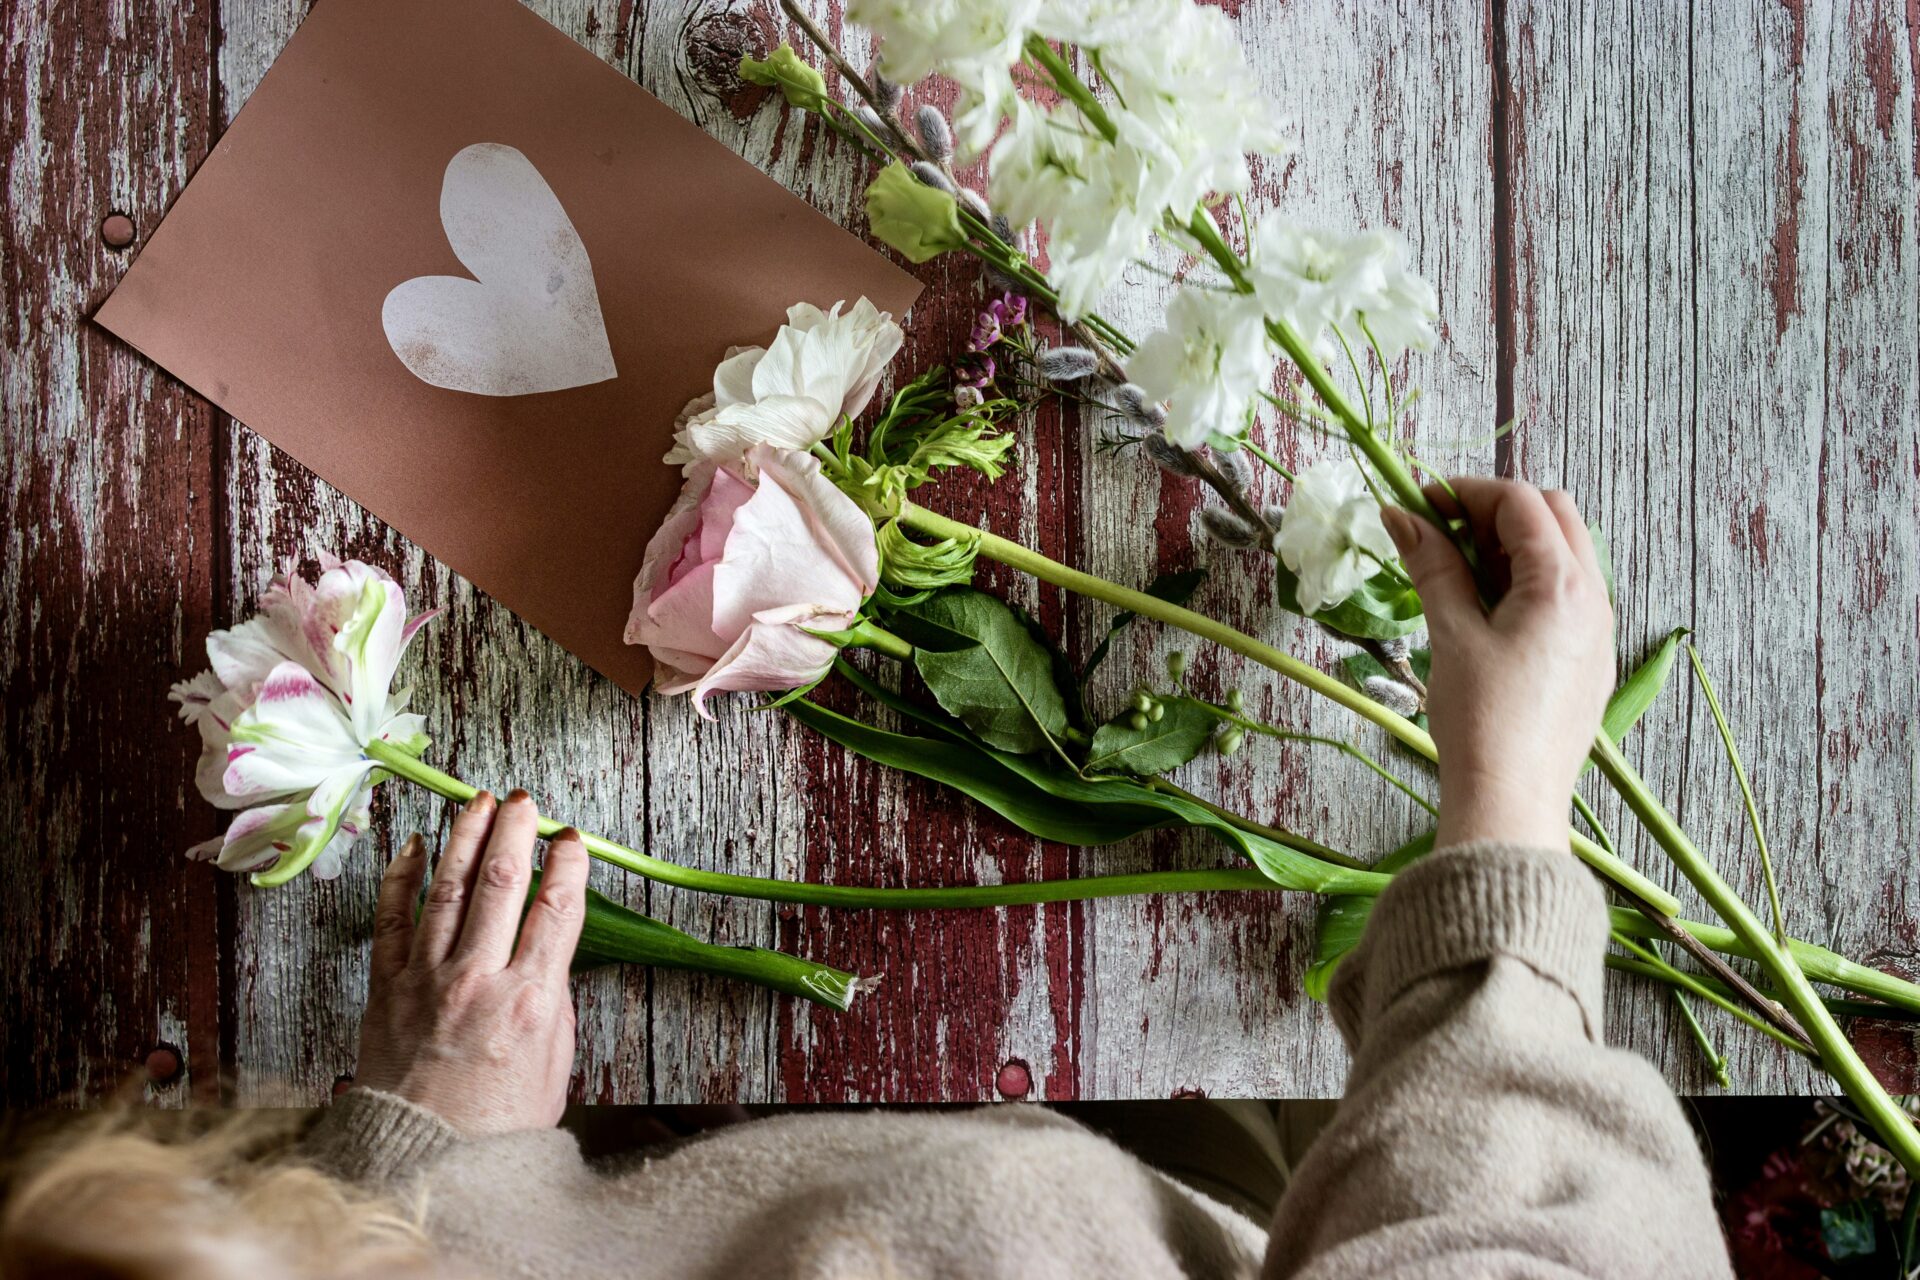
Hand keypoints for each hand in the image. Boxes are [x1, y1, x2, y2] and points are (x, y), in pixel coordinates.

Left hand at [353, 790, 588, 1135]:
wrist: (423, 1162)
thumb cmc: (496, 1126)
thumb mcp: (552, 1064)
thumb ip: (551, 1001)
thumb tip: (546, 954)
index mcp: (529, 1001)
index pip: (556, 909)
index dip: (568, 865)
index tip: (572, 840)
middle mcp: (477, 981)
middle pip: (502, 883)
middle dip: (517, 831)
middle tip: (525, 801)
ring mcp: (425, 981)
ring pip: (448, 888)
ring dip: (466, 837)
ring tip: (478, 801)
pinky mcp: (385, 990)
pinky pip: (391, 920)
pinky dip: (401, 877)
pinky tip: (413, 847)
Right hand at [1382, 479, 1613, 851]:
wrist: (1511, 799)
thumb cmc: (1480, 718)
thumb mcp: (1450, 634)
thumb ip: (1432, 566)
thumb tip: (1401, 516)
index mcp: (1563, 585)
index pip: (1521, 503)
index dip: (1467, 492)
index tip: (1421, 503)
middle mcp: (1594, 598)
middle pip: (1554, 516)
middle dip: (1497, 511)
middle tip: (1443, 531)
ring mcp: (1599, 630)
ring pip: (1565, 554)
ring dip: (1514, 545)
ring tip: (1459, 571)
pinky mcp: (1591, 659)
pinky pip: (1569, 595)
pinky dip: (1529, 581)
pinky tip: (1488, 610)